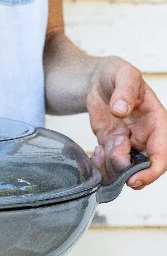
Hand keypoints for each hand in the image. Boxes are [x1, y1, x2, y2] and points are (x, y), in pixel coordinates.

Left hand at [87, 57, 166, 188]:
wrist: (97, 79)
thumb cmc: (116, 74)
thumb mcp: (123, 74)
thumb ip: (124, 90)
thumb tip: (121, 109)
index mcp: (156, 122)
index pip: (162, 154)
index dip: (152, 171)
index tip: (134, 181)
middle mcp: (145, 137)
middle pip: (142, 167)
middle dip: (125, 168)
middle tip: (110, 150)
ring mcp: (127, 144)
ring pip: (123, 170)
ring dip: (110, 166)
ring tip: (101, 146)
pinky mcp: (111, 147)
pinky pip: (107, 166)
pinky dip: (99, 165)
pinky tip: (95, 152)